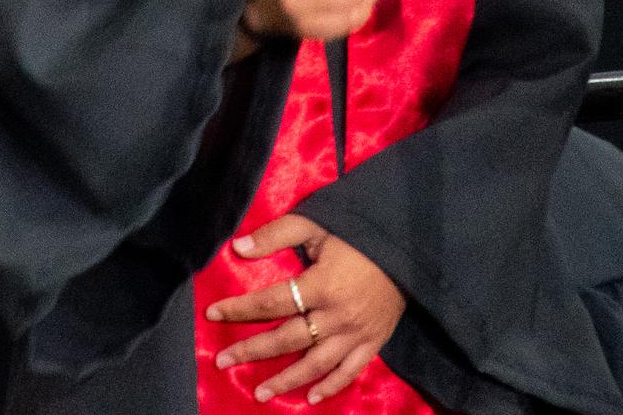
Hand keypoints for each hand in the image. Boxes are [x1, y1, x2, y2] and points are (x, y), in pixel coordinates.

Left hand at [210, 213, 405, 403]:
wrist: (409, 245)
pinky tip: (310, 398)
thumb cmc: (358, 233)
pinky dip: (330, 387)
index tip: (213, 313)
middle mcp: (336, 314)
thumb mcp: (317, 225)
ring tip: (259, 393)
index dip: (240, 308)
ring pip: (315, 364)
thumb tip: (238, 247)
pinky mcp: (373, 341)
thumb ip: (277, 235)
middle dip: (252, 350)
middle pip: (287, 338)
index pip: (271, 301)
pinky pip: (349, 371)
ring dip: (285, 380)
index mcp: (321, 284)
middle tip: (223, 361)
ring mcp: (356, 332)